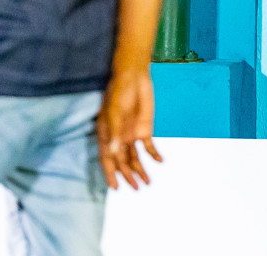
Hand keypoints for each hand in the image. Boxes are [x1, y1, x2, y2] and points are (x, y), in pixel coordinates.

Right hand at [97, 68, 161, 189]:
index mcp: (107, 136)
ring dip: (140, 169)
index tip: (115, 188)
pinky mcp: (144, 129)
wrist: (134, 78)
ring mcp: (131, 134)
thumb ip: (115, 134)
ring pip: (135, 157)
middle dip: (128, 175)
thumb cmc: (119, 93)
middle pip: (123, 161)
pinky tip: (160, 161)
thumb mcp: (115, 113)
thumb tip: (114, 154)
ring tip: (147, 183)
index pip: (108, 159)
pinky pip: (148, 146)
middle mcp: (118, 139)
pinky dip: (154, 154)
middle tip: (136, 188)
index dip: (111, 174)